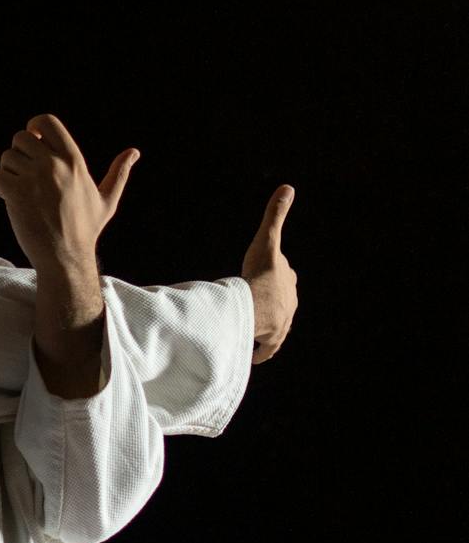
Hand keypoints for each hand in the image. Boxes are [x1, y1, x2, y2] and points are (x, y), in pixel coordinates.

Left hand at [0, 114, 138, 270]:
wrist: (66, 257)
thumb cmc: (86, 230)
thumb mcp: (107, 199)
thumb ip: (118, 173)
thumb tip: (134, 152)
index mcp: (73, 159)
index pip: (46, 121)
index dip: (34, 127)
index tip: (33, 141)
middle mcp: (53, 164)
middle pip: (20, 138)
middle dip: (18, 153)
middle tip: (25, 174)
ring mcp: (34, 178)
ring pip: (6, 157)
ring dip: (9, 172)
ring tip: (21, 191)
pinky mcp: (16, 194)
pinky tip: (11, 200)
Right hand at [241, 186, 296, 362]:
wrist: (256, 305)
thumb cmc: (260, 274)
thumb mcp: (267, 239)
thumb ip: (276, 215)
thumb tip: (288, 187)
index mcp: (288, 282)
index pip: (283, 277)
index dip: (272, 275)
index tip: (260, 275)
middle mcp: (289, 303)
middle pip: (279, 301)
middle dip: (269, 301)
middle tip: (253, 301)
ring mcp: (281, 323)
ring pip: (274, 324)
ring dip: (265, 326)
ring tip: (254, 327)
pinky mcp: (271, 340)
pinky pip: (267, 347)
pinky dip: (261, 351)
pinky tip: (254, 355)